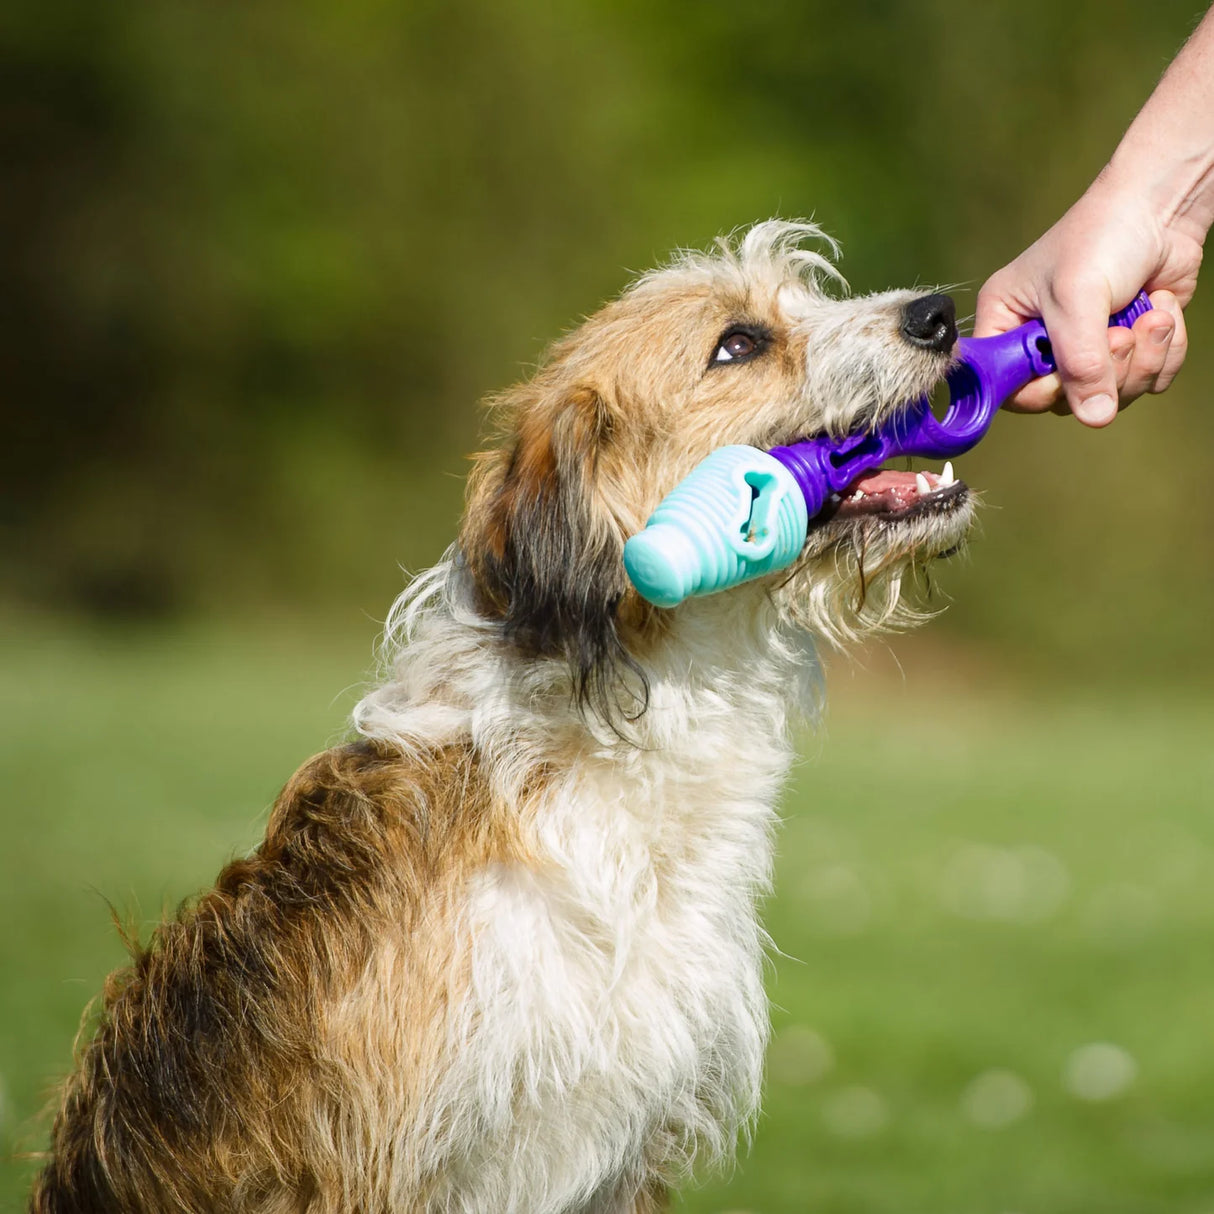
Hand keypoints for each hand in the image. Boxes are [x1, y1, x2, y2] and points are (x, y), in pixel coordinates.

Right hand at [974, 173, 1198, 425]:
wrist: (1163, 206)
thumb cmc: (1103, 235)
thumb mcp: (1078, 298)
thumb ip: (1081, 362)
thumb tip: (1096, 417)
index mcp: (1005, 325)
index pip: (1005, 387)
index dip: (1039, 391)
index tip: (1065, 371)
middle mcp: (1041, 342)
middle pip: (1065, 400)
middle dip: (1106, 371)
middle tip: (1119, 332)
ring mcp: (1088, 348)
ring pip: (1113, 395)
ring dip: (1143, 359)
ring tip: (1150, 316)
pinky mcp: (1129, 348)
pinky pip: (1148, 380)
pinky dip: (1164, 350)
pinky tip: (1159, 311)